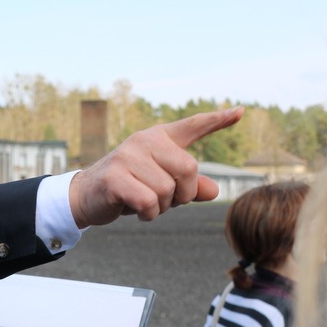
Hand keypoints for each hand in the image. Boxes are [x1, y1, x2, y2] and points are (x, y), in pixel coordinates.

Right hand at [68, 106, 243, 225]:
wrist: (86, 196)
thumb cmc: (128, 188)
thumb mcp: (160, 186)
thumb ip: (189, 187)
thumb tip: (214, 191)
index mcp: (159, 138)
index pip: (192, 126)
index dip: (217, 120)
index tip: (240, 112)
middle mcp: (145, 141)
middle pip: (188, 169)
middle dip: (183, 194)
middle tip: (166, 201)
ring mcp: (128, 156)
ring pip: (167, 190)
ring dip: (161, 207)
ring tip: (144, 203)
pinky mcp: (115, 177)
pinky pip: (149, 202)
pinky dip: (148, 214)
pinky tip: (137, 211)